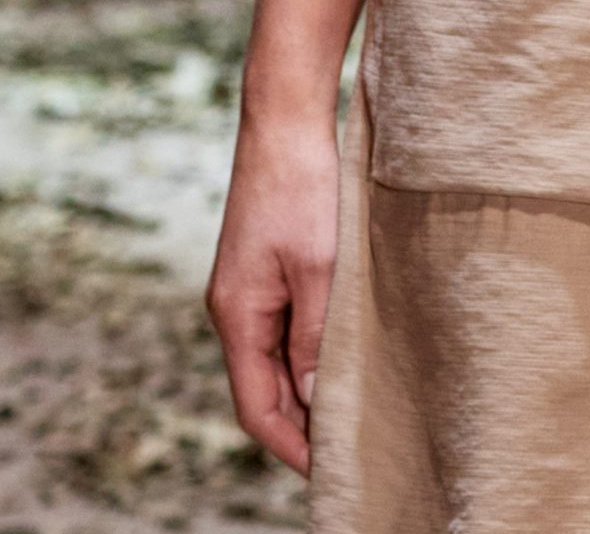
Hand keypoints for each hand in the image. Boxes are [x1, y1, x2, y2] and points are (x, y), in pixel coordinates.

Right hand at [206, 108, 341, 476]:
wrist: (286, 117)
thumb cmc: (302, 186)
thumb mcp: (318, 266)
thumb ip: (316, 336)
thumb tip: (317, 401)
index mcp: (238, 315)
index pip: (257, 407)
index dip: (291, 445)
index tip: (330, 472)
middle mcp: (235, 308)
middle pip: (264, 387)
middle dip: (302, 423)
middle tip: (352, 448)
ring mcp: (247, 287)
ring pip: (276, 358)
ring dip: (308, 386)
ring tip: (355, 409)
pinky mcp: (265, 266)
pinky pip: (284, 326)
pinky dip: (309, 350)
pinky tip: (343, 353)